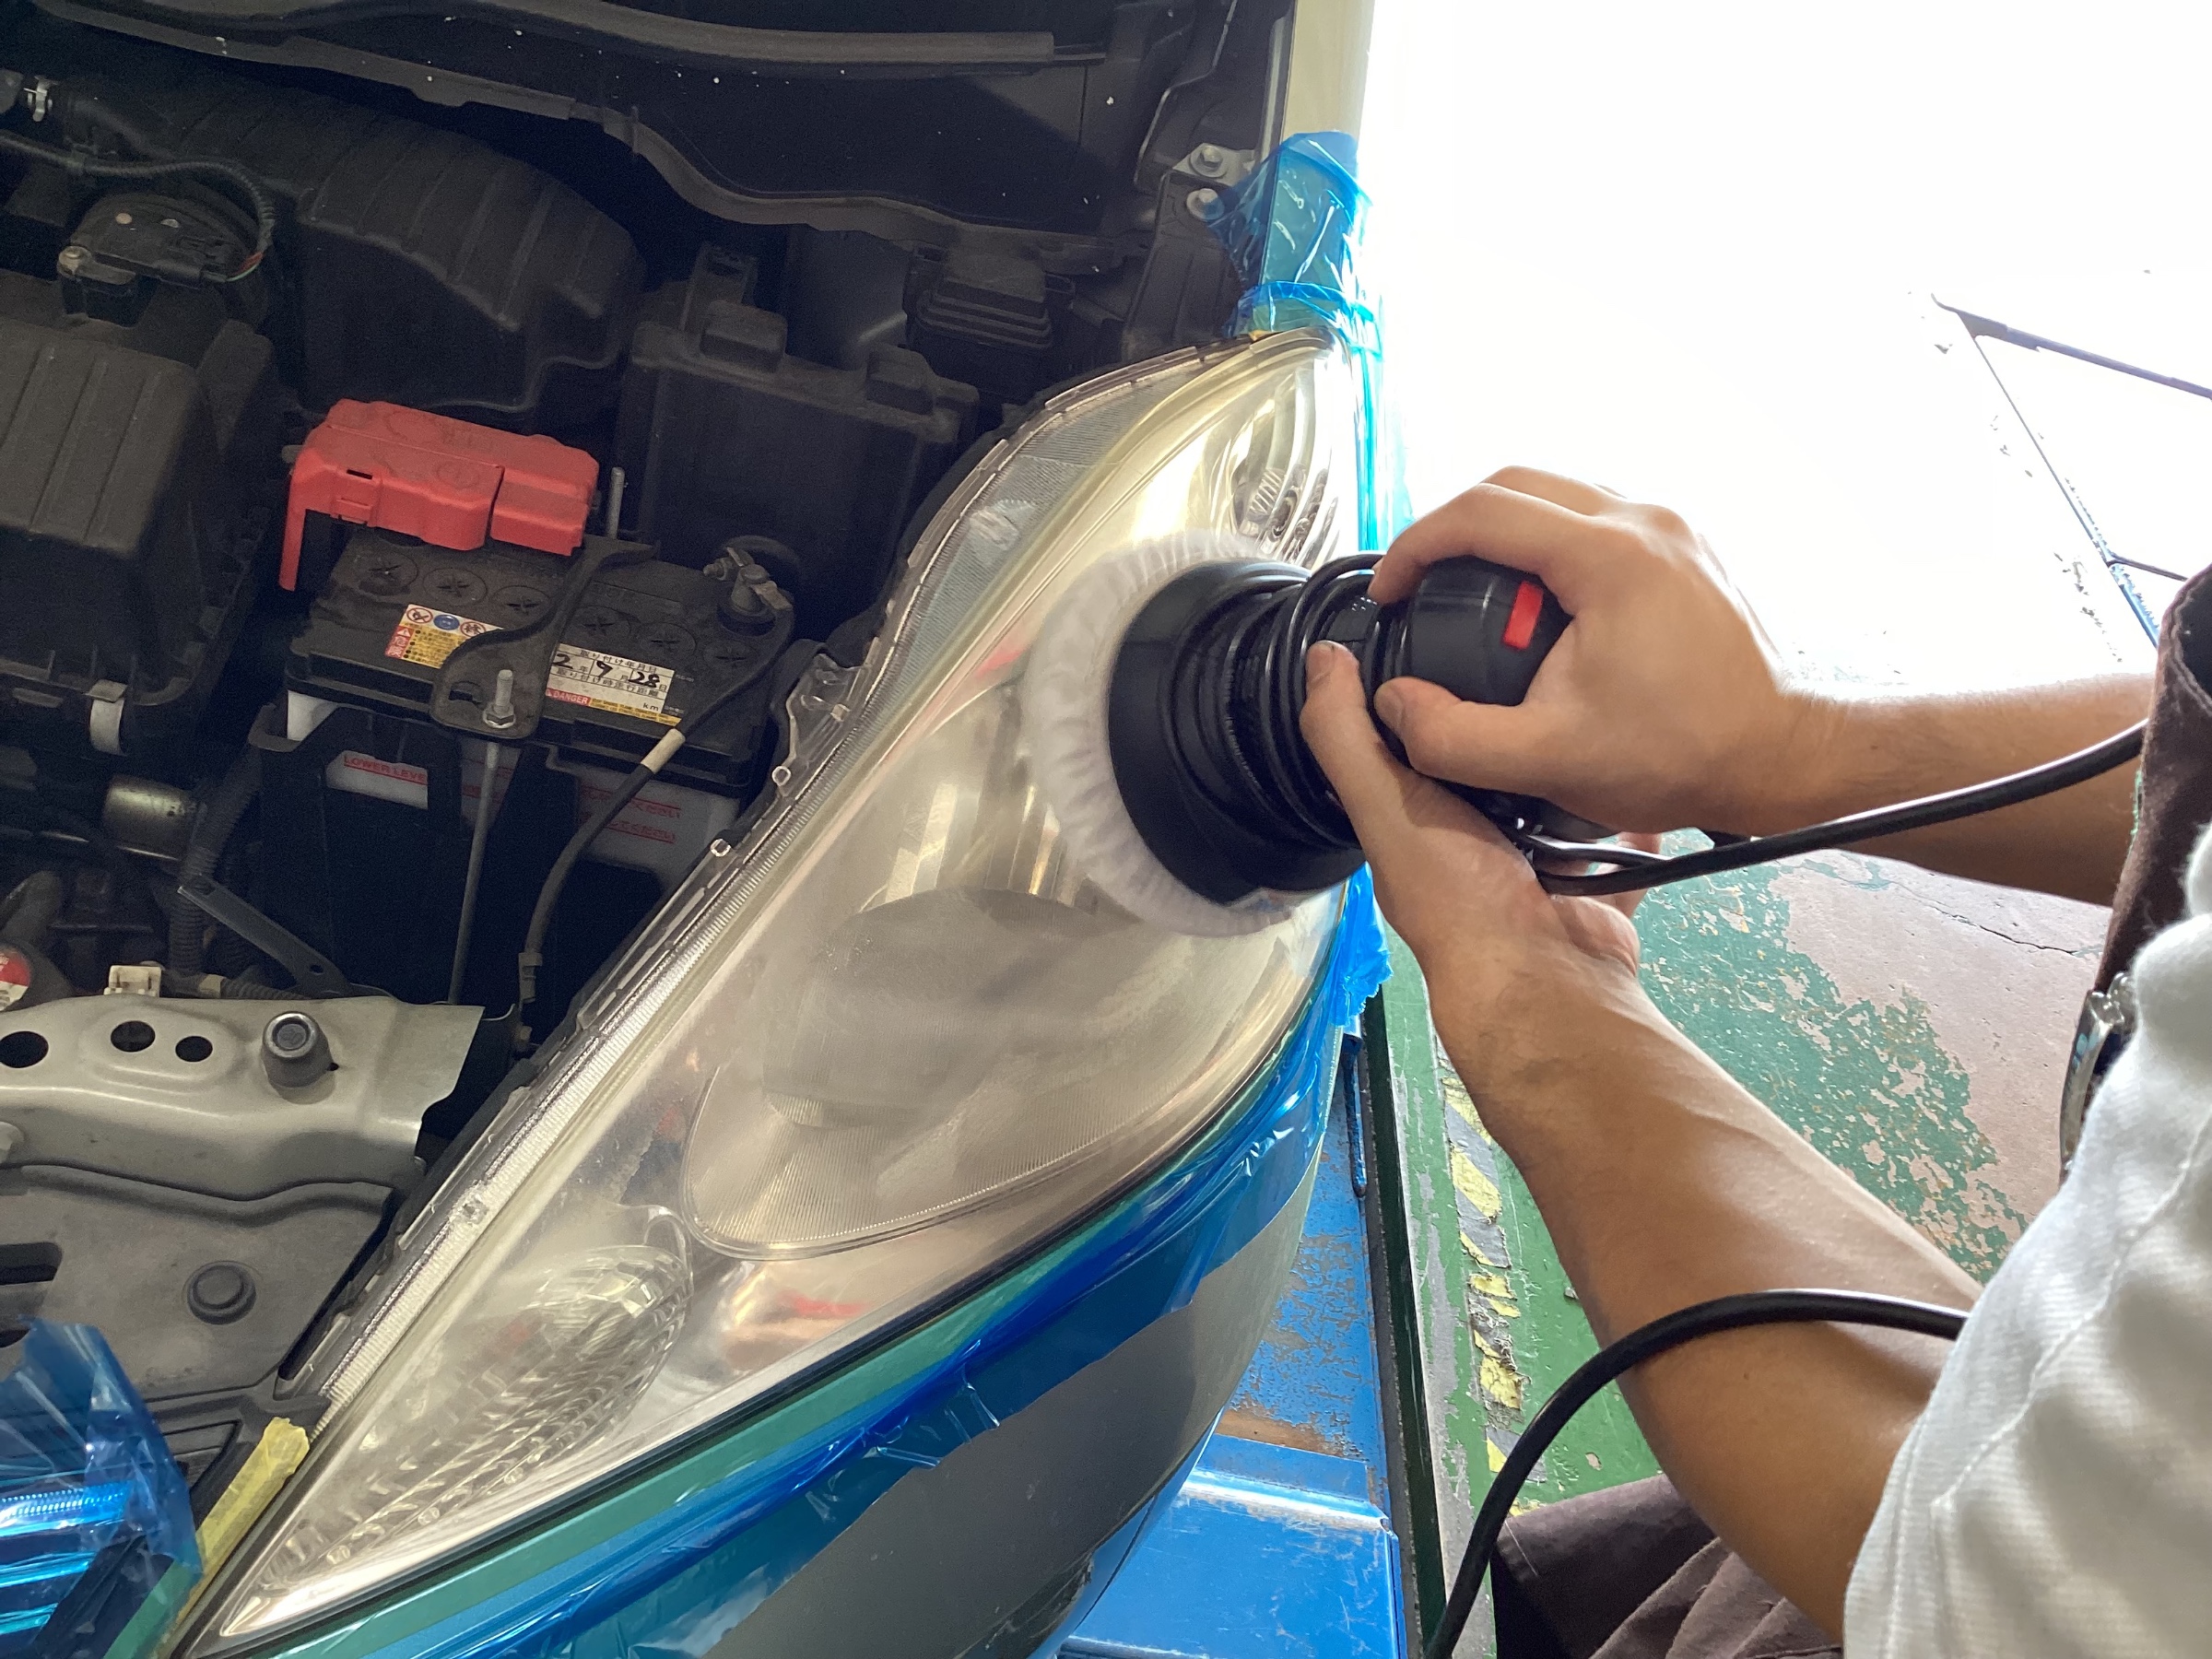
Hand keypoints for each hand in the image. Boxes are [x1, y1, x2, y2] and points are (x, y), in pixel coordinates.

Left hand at [1301, 638, 1663, 1090]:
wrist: (1548, 974)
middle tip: (1541, 653)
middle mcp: (1469, 846)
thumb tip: (1321, 658)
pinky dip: (1629, 813)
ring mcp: (1536, 869)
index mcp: (1412, 826)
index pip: (1411, 745)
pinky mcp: (1594, 884)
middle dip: (1512, 723)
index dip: (1420, 695)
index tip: (1450, 630)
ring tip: (1594, 695)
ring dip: (1572, 760)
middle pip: (1491, 767)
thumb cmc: (1456, 895)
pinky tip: (1642, 762)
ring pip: (1556, 798)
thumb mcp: (1385, 804)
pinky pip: (1619, 839)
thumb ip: (1347, 737)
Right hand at [1365, 467, 1830, 835]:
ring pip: (1555, 492)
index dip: (1415, 546)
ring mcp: (1668, 528)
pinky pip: (1592, 515)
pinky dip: (1545, 543)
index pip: (1481, 512)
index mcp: (1609, 557)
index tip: (1390, 589)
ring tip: (1471, 596)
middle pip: (1514, 481)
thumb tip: (1396, 706)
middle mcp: (1643, 522)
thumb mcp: (1547, 759)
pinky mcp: (1681, 547)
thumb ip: (1452, 737)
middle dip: (1451, 528)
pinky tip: (1532, 604)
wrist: (1774, 756)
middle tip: (1420, 584)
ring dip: (1500, 532)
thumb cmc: (1685, 754)